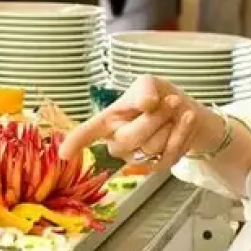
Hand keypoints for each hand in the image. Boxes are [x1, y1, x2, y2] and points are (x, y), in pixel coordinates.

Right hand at [57, 75, 224, 167]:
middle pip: (130, 138)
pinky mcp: (156, 166)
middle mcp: (116, 143)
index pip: (88, 132)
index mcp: (107, 121)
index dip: (76, 142)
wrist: (182, 111)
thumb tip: (146, 104)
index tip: (64, 153)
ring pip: (152, 146)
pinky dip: (183, 133)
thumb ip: (144, 90)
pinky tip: (187, 118)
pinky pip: (170, 153)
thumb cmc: (155, 97)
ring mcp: (136, 158)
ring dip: (171, 123)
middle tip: (172, 100)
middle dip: (155, 117)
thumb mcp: (148, 84)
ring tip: (177, 108)